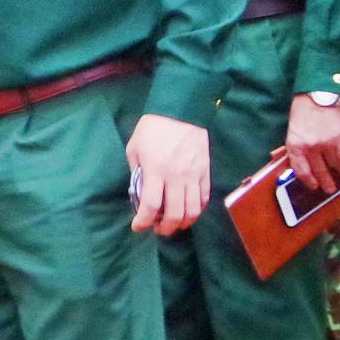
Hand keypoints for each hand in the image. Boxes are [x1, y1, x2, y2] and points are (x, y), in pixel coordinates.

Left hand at [125, 114, 211, 234]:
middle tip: (158, 229)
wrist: (182, 110)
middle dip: (165, 228)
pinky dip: (197, 210)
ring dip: (183, 223)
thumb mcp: (134, 148)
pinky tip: (189, 211)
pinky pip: (204, 198)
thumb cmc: (153, 128)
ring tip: (175, 224)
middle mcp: (176, 177)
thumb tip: (140, 193)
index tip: (138, 227)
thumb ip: (137, 172)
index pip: (151, 206)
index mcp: (155, 170)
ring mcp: (194, 175)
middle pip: (175, 214)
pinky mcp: (205, 171)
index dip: (143, 222)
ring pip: (193, 210)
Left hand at [285, 95, 339, 191]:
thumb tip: (305, 163)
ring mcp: (326, 144)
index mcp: (295, 146)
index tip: (313, 186)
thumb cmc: (302, 112)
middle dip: (325, 181)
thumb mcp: (293, 131)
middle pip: (319, 170)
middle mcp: (310, 148)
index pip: (301, 170)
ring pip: (334, 164)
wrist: (317, 95)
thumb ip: (298, 147)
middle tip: (329, 189)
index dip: (308, 180)